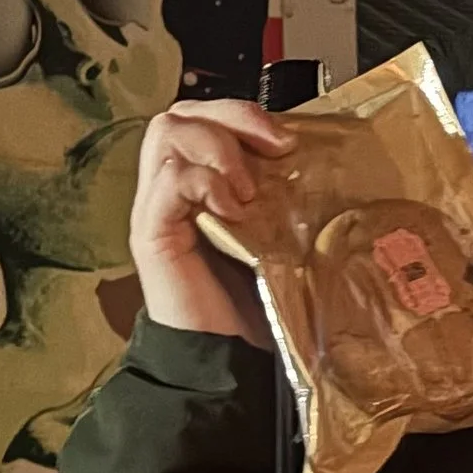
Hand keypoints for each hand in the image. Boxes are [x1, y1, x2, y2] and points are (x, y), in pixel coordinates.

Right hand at [130, 97, 293, 344]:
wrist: (227, 358)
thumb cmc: (254, 303)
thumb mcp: (276, 235)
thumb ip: (280, 194)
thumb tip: (320, 156)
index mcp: (198, 183)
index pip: (202, 116)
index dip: (242, 113)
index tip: (285, 140)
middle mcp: (170, 188)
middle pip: (179, 114)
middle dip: (231, 118)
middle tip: (270, 151)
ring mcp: (157, 208)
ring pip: (167, 133)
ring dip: (218, 149)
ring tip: (248, 191)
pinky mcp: (152, 234)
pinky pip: (168, 180)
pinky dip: (204, 183)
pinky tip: (233, 212)